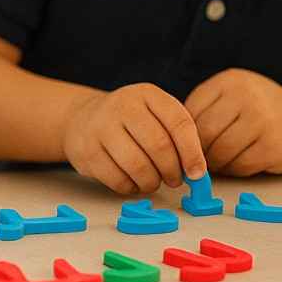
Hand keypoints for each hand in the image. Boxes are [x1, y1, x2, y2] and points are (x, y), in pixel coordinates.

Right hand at [62, 83, 206, 194]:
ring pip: (138, 166)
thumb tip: (197, 172)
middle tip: (175, 180)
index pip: (179, 123)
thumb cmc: (131, 123)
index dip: (192, 152)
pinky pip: (118, 179)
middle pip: (159, 146)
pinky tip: (133, 181)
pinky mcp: (87, 151)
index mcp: (147, 94)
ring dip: (152, 182)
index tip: (197, 173)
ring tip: (153, 181)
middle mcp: (122, 105)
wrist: (84, 119)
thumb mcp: (155, 115)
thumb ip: (177, 136)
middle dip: (172, 171)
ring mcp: (101, 127)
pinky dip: (131, 187)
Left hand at [185, 68, 281, 175]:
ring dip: (214, 163)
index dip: (184, 132)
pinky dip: (232, 170)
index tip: (184, 142)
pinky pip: (240, 166)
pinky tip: (235, 164)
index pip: (191, 110)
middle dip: (197, 150)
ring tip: (216, 162)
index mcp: (229, 81)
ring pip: (220, 152)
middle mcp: (247, 96)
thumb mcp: (231, 95)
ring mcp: (263, 121)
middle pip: (204, 132)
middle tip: (197, 158)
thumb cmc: (258, 111)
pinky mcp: (275, 146)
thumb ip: (205, 108)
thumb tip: (173, 136)